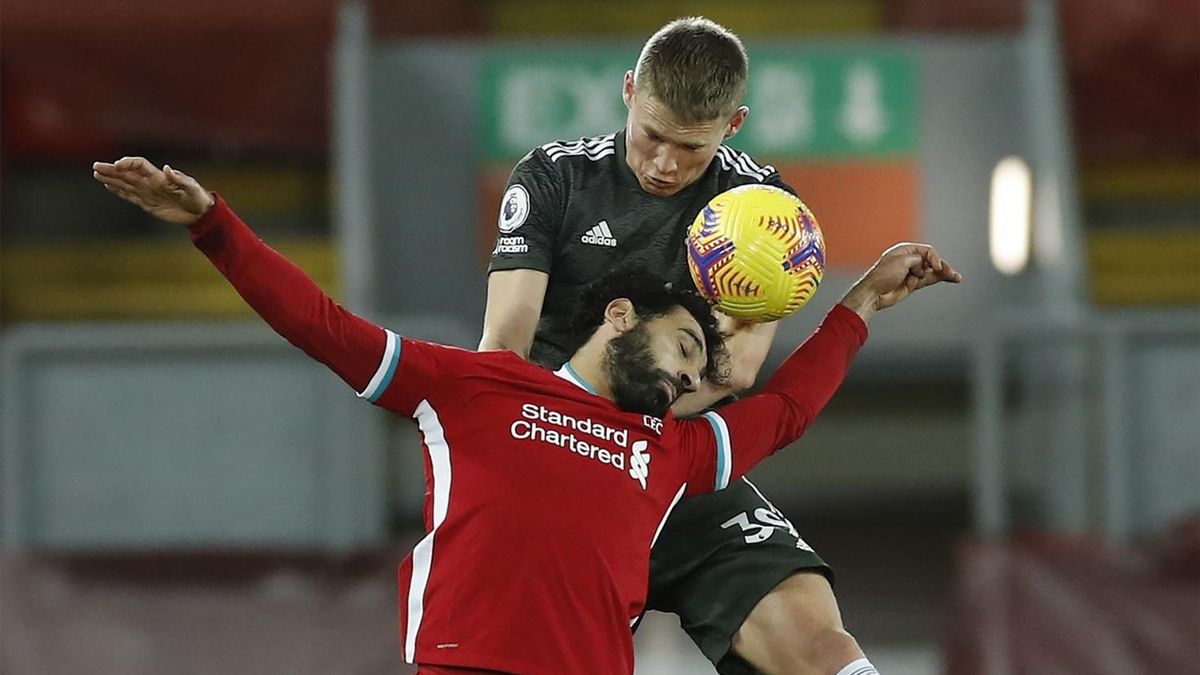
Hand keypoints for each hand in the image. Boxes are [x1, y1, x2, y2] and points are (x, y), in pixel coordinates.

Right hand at [93, 157, 214, 225]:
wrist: (201, 212)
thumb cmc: (198, 197)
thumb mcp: (192, 188)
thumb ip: (179, 179)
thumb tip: (166, 168)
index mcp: (159, 177)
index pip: (139, 165)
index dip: (128, 163)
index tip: (117, 165)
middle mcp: (151, 182)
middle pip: (127, 173)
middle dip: (112, 170)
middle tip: (96, 166)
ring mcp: (148, 192)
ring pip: (125, 183)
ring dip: (111, 178)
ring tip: (96, 173)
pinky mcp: (148, 203)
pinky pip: (130, 195)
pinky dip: (118, 191)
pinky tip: (108, 185)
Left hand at [839, 243, 962, 323]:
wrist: (873, 293)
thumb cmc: (882, 275)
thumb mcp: (901, 261)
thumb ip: (917, 260)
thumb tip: (926, 266)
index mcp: (905, 251)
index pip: (926, 251)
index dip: (934, 258)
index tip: (937, 267)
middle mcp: (909, 260)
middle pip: (931, 261)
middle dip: (942, 266)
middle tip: (951, 273)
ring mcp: (912, 272)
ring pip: (932, 271)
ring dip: (944, 273)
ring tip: (956, 277)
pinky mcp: (913, 283)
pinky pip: (929, 279)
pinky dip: (939, 279)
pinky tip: (950, 278)